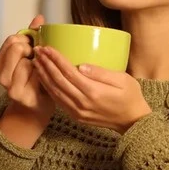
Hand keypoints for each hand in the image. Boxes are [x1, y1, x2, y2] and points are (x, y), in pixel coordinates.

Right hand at [0, 15, 53, 117]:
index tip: (34, 46)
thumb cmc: (34, 80)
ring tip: (40, 71)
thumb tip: (39, 18)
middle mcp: (0, 74)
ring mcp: (8, 86)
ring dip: (38, 64)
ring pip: (27, 61)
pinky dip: (41, 74)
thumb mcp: (31, 56)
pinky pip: (34, 75)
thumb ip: (32, 37)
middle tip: (37, 58)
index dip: (26, 39)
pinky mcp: (19, 94)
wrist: (36, 107)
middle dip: (31, 49)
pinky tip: (42, 80)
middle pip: (17, 47)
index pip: (12, 40)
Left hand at [32, 46, 151, 132]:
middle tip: (37, 51)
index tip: (47, 48)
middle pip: (58, 81)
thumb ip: (102, 73)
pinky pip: (57, 101)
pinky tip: (43, 78)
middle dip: (46, 64)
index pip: (69, 72)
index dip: (56, 59)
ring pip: (54, 91)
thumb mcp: (123, 80)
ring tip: (36, 62)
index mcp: (93, 92)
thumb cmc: (131, 97)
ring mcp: (77, 111)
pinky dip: (48, 88)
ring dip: (43, 76)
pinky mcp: (75, 116)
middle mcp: (82, 103)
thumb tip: (82, 65)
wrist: (132, 121)